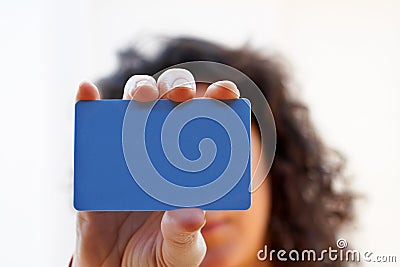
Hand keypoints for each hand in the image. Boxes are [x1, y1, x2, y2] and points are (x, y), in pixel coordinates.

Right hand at [73, 68, 239, 266]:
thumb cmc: (158, 258)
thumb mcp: (179, 252)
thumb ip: (185, 236)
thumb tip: (190, 215)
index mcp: (189, 167)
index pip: (208, 126)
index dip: (218, 103)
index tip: (225, 93)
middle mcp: (160, 151)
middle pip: (170, 104)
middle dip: (177, 88)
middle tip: (180, 97)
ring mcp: (127, 153)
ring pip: (133, 106)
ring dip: (139, 90)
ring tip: (142, 97)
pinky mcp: (96, 164)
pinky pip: (90, 128)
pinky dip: (86, 106)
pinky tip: (86, 92)